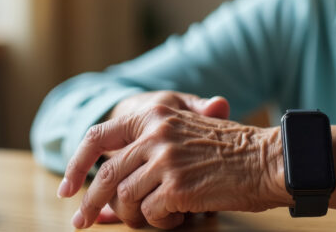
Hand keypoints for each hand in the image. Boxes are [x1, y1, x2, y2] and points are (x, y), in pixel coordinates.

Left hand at [67, 91, 231, 226]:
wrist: (268, 159)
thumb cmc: (232, 152)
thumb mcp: (187, 135)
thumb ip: (148, 155)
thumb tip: (107, 197)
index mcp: (155, 115)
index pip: (98, 137)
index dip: (75, 165)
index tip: (66, 190)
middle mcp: (155, 133)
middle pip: (105, 176)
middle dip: (90, 205)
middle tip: (81, 224)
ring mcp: (164, 159)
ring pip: (125, 200)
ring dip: (137, 216)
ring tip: (160, 215)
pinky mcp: (176, 185)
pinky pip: (150, 214)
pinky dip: (161, 221)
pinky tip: (181, 214)